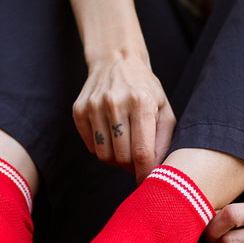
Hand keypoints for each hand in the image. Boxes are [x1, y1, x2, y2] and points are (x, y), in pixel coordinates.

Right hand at [72, 53, 175, 183]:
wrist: (117, 60)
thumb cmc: (146, 89)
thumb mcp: (164, 109)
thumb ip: (163, 141)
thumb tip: (156, 171)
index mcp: (141, 102)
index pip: (141, 152)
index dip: (144, 173)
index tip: (146, 182)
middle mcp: (115, 102)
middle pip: (121, 157)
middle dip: (131, 166)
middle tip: (136, 161)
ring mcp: (94, 106)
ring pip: (104, 155)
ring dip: (115, 159)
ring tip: (124, 147)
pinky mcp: (79, 110)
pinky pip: (90, 146)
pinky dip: (101, 148)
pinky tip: (110, 136)